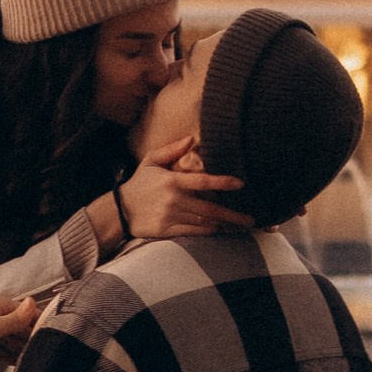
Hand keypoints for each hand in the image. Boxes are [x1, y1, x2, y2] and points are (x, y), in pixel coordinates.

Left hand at [0, 292, 42, 362]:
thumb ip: (17, 318)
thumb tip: (34, 300)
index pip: (25, 312)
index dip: (39, 323)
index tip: (54, 335)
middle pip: (20, 327)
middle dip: (31, 339)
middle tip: (46, 352)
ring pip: (12, 339)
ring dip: (22, 349)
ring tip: (36, 360)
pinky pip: (2, 349)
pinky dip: (10, 356)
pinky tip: (20, 364)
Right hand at [123, 136, 252, 239]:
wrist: (119, 210)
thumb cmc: (139, 183)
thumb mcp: (151, 161)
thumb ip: (172, 150)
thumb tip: (191, 139)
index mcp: (172, 181)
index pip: (203, 181)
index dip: (223, 182)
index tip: (240, 184)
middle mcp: (173, 200)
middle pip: (210, 208)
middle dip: (233, 214)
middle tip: (252, 219)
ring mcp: (170, 217)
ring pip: (204, 222)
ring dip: (222, 223)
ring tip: (239, 224)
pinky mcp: (167, 231)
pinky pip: (193, 232)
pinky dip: (207, 231)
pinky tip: (217, 229)